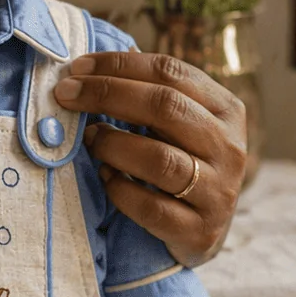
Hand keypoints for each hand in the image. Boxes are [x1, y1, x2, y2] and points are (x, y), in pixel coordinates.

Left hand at [54, 52, 246, 266]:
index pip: (172, 72)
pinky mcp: (199, 231)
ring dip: (112, 144)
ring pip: (159, 159)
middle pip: (165, 107)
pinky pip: (150, 207)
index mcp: (227, 110)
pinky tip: (105, 177)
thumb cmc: (182, 164)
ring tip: (89, 138)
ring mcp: (218, 191)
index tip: (77, 67)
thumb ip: (148, 97)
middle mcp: (229, 148)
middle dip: (107, 94)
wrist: (205, 231)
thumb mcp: (181, 126)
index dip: (120, 65)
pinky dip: (119, 190)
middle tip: (66, 95)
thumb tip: (87, 70)